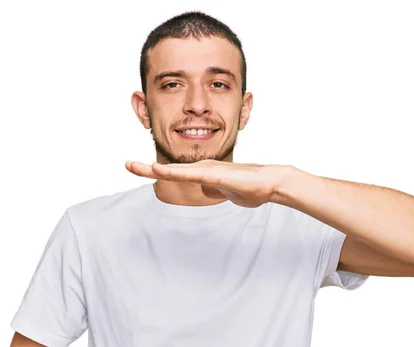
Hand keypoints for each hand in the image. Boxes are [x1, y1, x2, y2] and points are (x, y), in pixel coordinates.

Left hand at [125, 160, 285, 207]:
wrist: (270, 183)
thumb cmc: (252, 187)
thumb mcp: (227, 192)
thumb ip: (215, 190)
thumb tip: (205, 190)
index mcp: (206, 173)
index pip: (176, 173)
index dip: (157, 170)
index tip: (139, 168)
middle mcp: (204, 169)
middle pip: (170, 169)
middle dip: (146, 168)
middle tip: (126, 164)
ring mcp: (208, 171)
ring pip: (175, 170)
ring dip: (153, 169)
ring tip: (132, 166)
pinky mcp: (214, 175)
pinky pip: (189, 175)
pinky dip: (172, 172)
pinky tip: (158, 170)